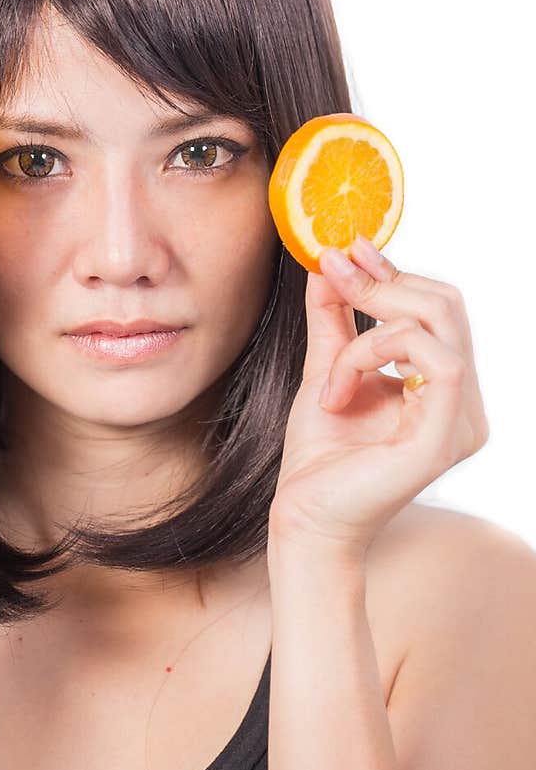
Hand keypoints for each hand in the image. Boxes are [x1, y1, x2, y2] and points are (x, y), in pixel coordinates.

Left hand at [268, 234, 489, 559]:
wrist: (304, 520)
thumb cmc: (319, 459)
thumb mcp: (326, 369)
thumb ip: (336, 318)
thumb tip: (332, 262)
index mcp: (445, 387)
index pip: (438, 306)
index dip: (394, 271)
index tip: (346, 249)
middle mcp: (465, 404)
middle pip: (446, 303)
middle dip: (382, 284)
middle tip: (332, 277)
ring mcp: (462, 422)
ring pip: (437, 322)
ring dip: (368, 332)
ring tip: (329, 373)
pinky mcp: (445, 437)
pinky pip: (432, 359)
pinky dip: (373, 355)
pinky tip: (336, 389)